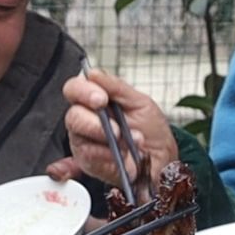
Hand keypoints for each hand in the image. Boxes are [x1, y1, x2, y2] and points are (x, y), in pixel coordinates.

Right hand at [60, 68, 179, 187]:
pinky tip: (119, 154)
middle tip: (113, 126)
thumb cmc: (151, 131)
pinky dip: (106, 154)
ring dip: (104, 136)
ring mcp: (85, 141)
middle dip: (93, 120)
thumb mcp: (140, 102)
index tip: (100, 98)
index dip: (83, 91)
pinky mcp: (88, 161)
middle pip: (72, 114)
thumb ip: (116, 87)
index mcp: (95, 101)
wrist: (161, 160)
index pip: (75, 89)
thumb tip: (94, 74)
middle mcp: (87, 120)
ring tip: (124, 139)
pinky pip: (88, 155)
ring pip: (77, 135)